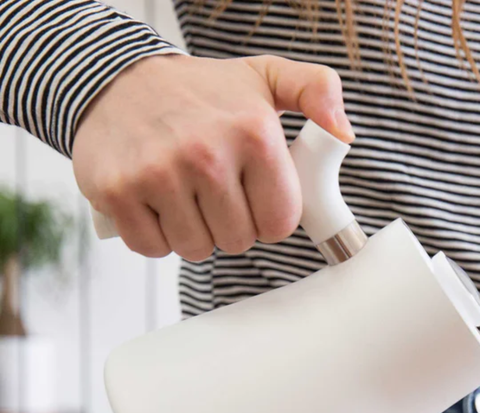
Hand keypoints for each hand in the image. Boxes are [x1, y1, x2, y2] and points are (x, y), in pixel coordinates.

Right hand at [72, 54, 353, 259]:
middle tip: (213, 190)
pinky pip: (153, 248)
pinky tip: (155, 201)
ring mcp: (158, 173)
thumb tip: (344, 133)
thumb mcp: (266, 80)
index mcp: (253, 133)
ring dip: (193, 232)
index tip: (252, 193)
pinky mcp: (118, 191)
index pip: (279, 223)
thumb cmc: (202, 94)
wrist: (117, 78)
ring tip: (184, 193)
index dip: (267, 216)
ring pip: (197, 249)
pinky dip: (155, 234)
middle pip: (238, 241)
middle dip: (230, 224)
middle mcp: (206, 153)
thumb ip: (317, 92)